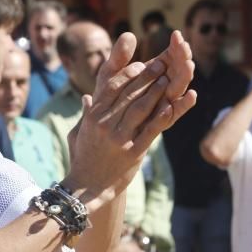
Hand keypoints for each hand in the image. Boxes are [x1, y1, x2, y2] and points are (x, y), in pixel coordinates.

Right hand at [65, 31, 195, 207]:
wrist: (87, 187)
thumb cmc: (82, 159)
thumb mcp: (78, 133)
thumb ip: (84, 114)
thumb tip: (86, 97)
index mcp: (92, 116)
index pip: (111, 87)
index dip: (128, 73)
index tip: (141, 64)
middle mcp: (104, 124)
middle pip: (128, 93)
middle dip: (146, 77)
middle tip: (161, 64)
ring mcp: (118, 138)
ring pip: (139, 108)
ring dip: (155, 91)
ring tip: (168, 79)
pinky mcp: (132, 152)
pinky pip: (150, 130)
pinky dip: (162, 116)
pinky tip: (172, 105)